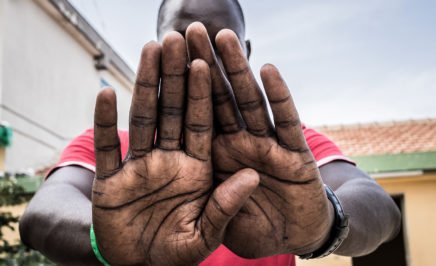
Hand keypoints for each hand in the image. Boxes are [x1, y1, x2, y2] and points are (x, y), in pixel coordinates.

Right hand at [92, 33, 258, 265]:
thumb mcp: (204, 235)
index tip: (205, 63)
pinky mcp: (110, 181)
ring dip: (145, 86)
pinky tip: (105, 94)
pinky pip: (108, 148)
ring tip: (149, 51)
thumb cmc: (175, 253)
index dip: (203, 95)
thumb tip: (251, 176)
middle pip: (172, 112)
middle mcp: (169, 161)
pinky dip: (104, 123)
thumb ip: (226, 206)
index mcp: (196, 170)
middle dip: (175, 77)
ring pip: (142, 119)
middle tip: (176, 40)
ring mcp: (139, 167)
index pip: (201, 124)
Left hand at [186, 23, 333, 257]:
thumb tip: (187, 176)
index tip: (168, 57)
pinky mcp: (296, 157)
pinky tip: (268, 70)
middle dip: (204, 66)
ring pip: (249, 103)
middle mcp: (238, 147)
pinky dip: (280, 97)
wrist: (291, 243)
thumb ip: (203, 201)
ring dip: (237, 71)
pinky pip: (287, 123)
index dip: (180, 89)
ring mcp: (267, 148)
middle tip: (189, 31)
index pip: (193, 118)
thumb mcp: (213, 225)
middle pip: (217, 100)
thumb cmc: (251, 231)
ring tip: (223, 37)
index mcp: (213, 160)